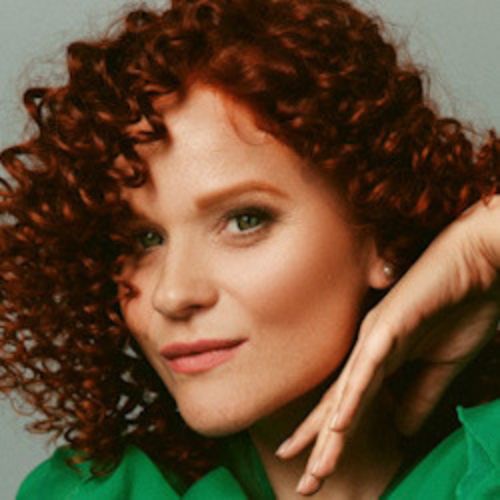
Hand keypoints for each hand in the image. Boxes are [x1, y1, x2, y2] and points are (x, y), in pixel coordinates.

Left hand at [276, 196, 499, 495]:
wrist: (476, 268)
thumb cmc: (458, 311)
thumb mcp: (438, 368)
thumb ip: (416, 396)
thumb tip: (399, 429)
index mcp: (379, 361)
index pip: (350, 407)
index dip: (333, 440)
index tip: (316, 472)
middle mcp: (367, 350)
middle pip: (339, 406)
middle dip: (321, 446)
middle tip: (304, 484)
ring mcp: (374, 337)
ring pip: (347, 391)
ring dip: (331, 431)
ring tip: (315, 466)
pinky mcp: (388, 325)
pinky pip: (367, 366)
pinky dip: (354, 395)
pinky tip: (340, 421)